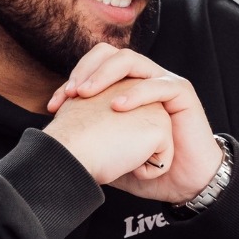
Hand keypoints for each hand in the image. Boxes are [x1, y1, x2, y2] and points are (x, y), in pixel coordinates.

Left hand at [47, 44, 222, 203]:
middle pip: (110, 55)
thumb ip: (88, 140)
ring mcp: (163, 83)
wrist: (185, 183)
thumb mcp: (109, 153)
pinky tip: (118, 106)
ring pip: (130, 60)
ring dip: (104, 74)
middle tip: (70, 93)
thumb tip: (52, 142)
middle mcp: (143, 80)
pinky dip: (136, 92)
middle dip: (85, 70)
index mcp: (126, 88)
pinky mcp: (182, 94)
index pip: (94, 67)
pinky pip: (157, 84)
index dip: (71, 80)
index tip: (54, 106)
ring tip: (87, 93)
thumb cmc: (149, 169)